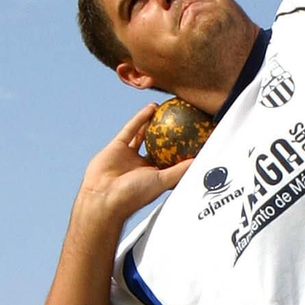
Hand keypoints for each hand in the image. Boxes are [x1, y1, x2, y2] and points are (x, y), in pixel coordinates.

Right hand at [78, 105, 190, 223]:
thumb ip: (180, 170)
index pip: (172, 159)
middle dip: (168, 133)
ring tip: (167, 108)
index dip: (183, 148)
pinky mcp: (117, 146)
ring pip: (143, 134)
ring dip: (154, 121)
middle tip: (182, 118)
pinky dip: (141, 118)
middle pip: (158, 144)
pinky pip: (131, 129)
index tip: (195, 135)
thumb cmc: (134, 195)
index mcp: (154, 175)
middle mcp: (142, 165)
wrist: (103, 197)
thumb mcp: (162, 181)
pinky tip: (152, 107)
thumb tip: (202, 160)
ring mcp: (129, 155)